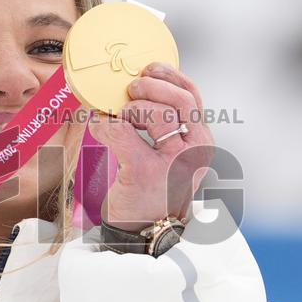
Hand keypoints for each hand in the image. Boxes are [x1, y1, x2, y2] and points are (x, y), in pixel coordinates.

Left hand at [87, 61, 214, 231]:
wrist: (144, 232)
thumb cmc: (156, 189)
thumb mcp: (174, 155)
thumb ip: (170, 125)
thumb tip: (144, 84)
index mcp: (203, 143)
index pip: (192, 96)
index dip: (170, 76)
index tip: (150, 69)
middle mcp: (194, 153)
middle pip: (178, 101)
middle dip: (150, 87)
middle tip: (130, 88)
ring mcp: (172, 164)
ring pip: (154, 113)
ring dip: (129, 108)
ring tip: (118, 117)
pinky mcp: (144, 173)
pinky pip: (120, 132)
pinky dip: (105, 124)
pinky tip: (99, 127)